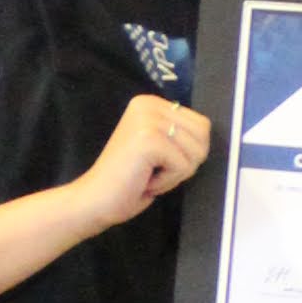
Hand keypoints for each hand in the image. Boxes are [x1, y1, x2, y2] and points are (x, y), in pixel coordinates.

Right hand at [72, 95, 209, 232]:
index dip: (188, 153)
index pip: (202, 125)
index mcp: (151, 103)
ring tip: (148, 174)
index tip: (158, 161)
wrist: (96, 199)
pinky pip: (183, 166)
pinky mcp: (149, 140)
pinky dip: (168, 182)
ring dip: (176, 174)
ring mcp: (148, 120)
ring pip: (196, 152)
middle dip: (186, 162)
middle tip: (154, 170)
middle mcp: (149, 104)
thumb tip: (206, 135)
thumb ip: (178, 134)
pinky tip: (144, 179)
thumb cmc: (129, 180)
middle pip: (203, 136)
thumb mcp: (159, 147)